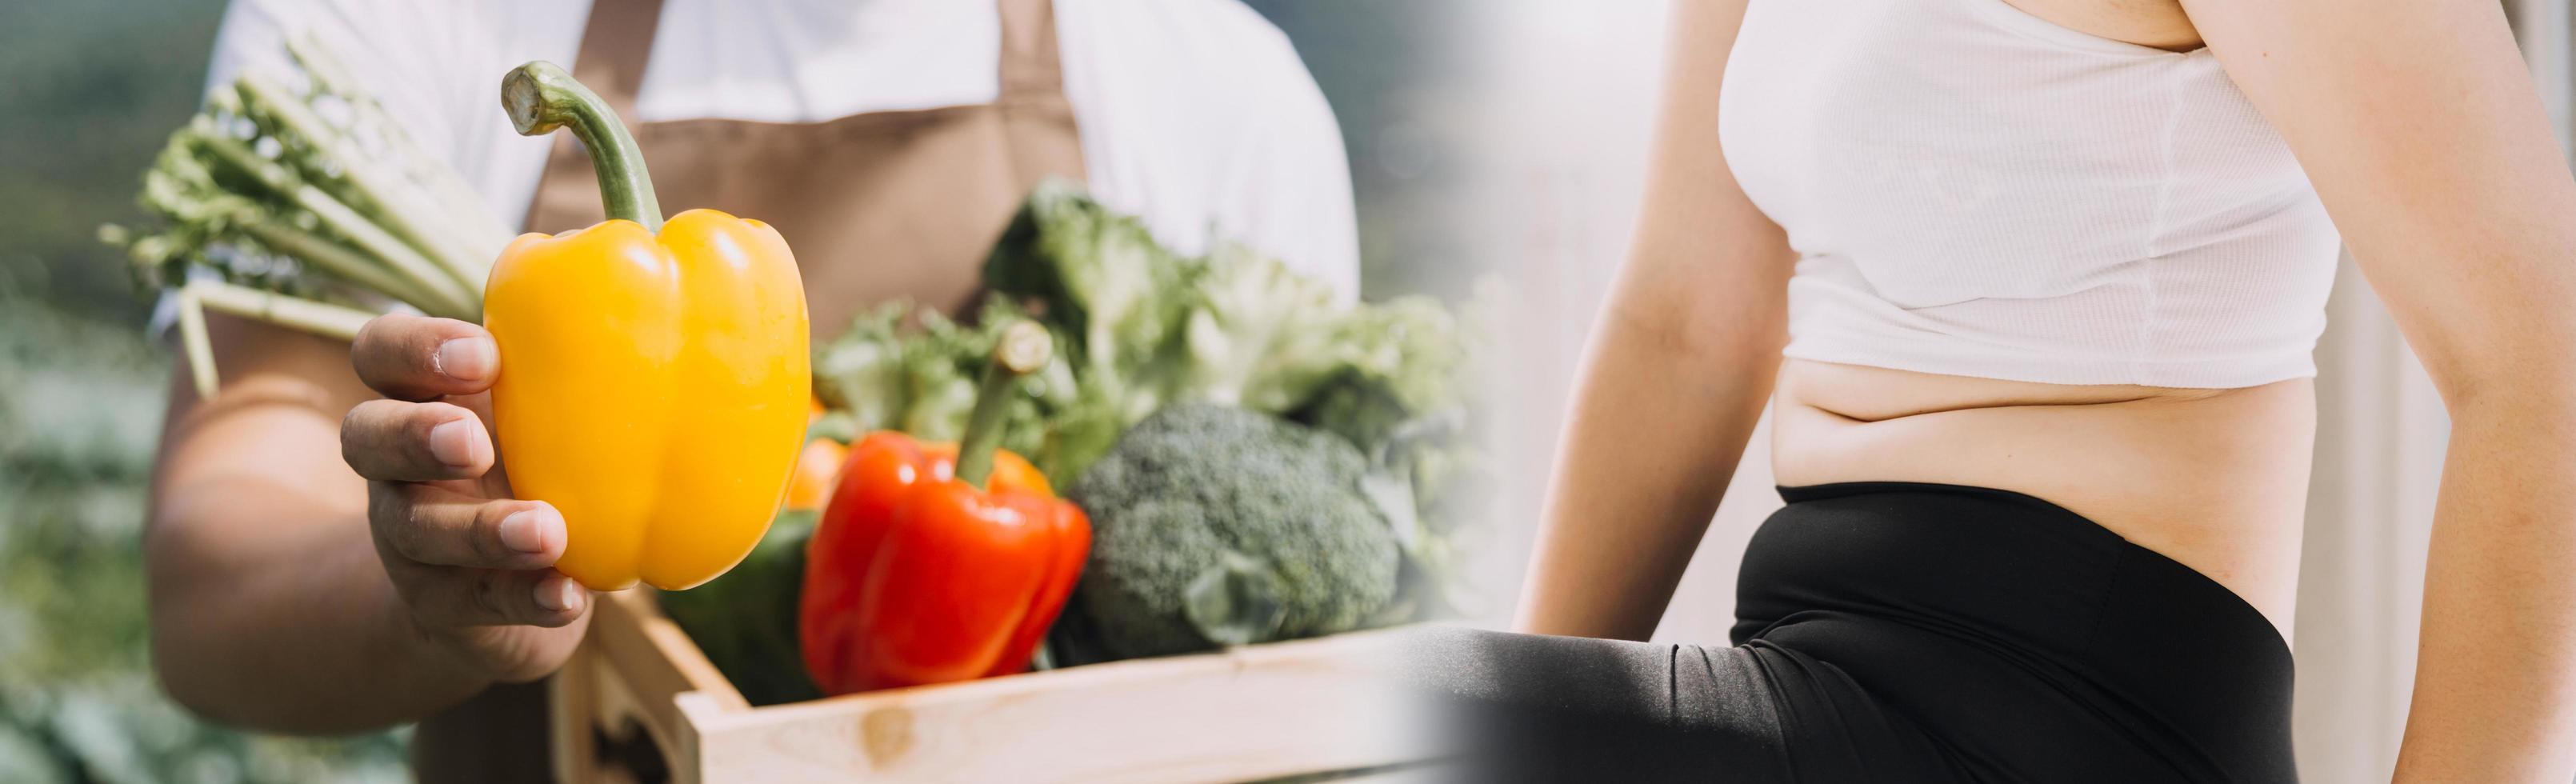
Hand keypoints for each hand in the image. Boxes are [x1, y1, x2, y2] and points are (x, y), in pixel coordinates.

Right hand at [341, 314, 589, 682]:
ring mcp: (410, 538)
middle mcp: (396, 466)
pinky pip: (475, 603)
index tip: (484, 356)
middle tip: (474, 441)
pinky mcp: (442, 604)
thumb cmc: (533, 467)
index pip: (380, 353)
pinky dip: (524, 599)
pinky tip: (567, 597)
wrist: (496, 590)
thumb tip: (698, 310)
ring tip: (547, 533)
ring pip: (417, 530)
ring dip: (482, 530)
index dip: (414, 348)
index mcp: (420, 399)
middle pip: (365, 436)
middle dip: (415, 435)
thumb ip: (579, 370)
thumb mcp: (542, 414)